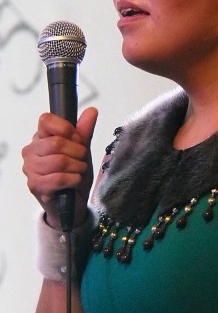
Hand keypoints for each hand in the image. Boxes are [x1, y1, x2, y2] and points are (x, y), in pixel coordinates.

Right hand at [22, 107, 97, 227]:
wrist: (74, 202)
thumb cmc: (74, 173)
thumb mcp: (83, 150)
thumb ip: (84, 131)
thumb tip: (91, 111)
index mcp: (40, 137)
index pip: (46, 120)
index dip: (66, 129)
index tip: (77, 139)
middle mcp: (31, 150)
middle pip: (56, 142)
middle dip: (78, 152)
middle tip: (81, 160)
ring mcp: (30, 168)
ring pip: (59, 161)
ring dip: (77, 168)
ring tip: (78, 172)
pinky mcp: (35, 185)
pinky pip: (58, 178)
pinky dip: (73, 180)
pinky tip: (74, 182)